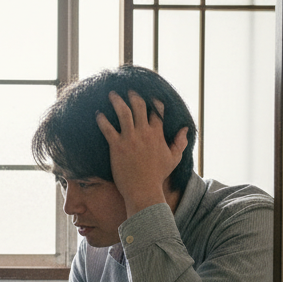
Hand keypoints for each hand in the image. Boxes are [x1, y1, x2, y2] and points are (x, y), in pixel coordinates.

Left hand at [95, 90, 188, 216]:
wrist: (143, 190)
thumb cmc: (157, 176)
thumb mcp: (173, 158)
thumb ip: (180, 143)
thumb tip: (184, 130)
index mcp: (157, 134)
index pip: (157, 111)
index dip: (153, 101)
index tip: (149, 94)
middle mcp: (144, 133)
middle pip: (139, 106)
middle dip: (134, 96)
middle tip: (128, 90)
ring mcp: (130, 138)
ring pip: (123, 113)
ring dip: (117, 101)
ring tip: (111, 94)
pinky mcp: (117, 146)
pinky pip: (108, 129)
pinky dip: (102, 120)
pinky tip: (98, 113)